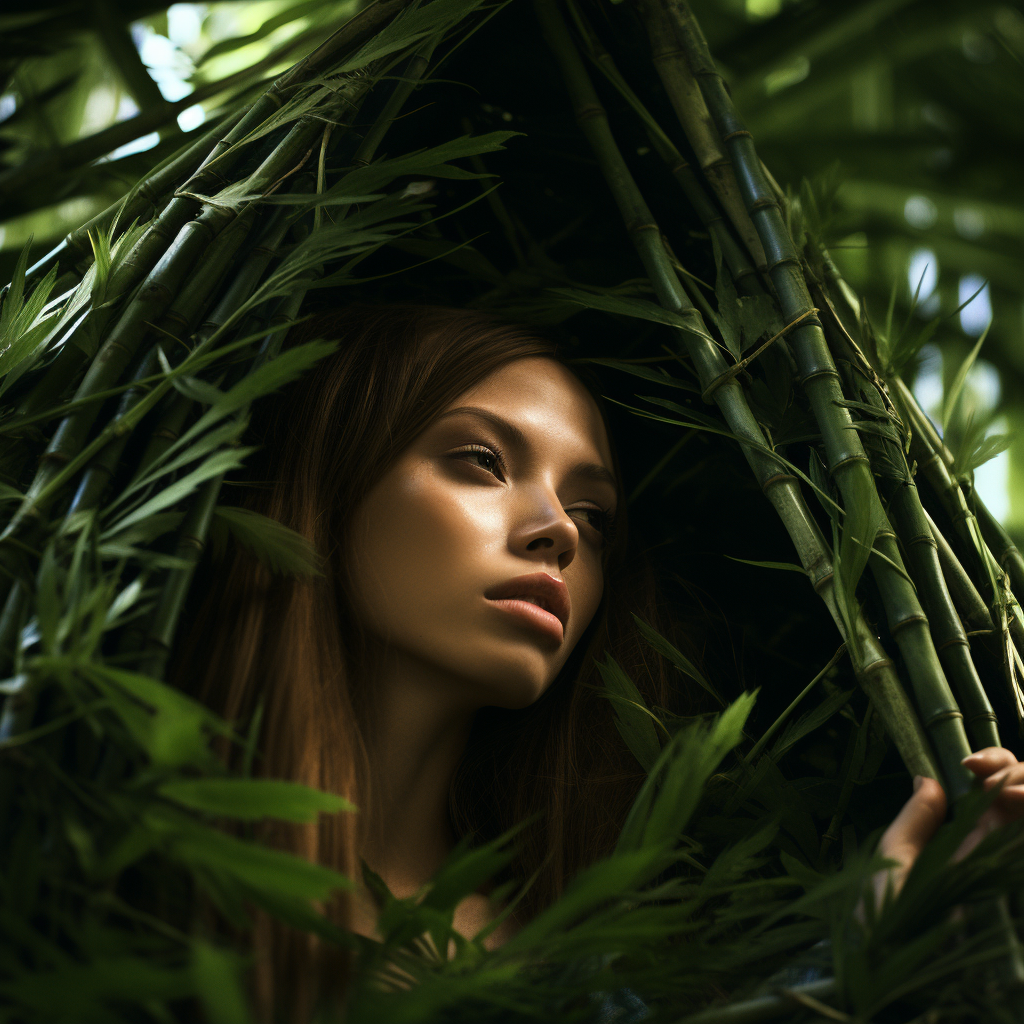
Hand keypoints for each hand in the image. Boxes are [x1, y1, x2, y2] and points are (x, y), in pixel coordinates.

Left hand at [872, 748, 1023, 908]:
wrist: (897, 967)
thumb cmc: (885, 915)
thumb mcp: (895, 858)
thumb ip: (916, 819)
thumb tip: (926, 777)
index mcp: (963, 836)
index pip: (992, 786)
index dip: (990, 763)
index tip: (968, 764)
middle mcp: (996, 846)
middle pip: (1021, 787)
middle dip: (1011, 767)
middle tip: (988, 777)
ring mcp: (1012, 861)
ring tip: (1009, 792)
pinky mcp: (1019, 880)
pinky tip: (1018, 802)